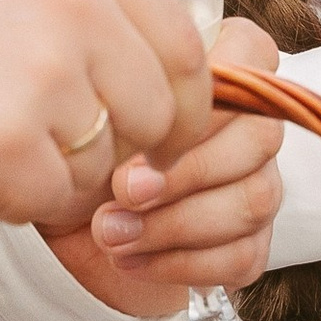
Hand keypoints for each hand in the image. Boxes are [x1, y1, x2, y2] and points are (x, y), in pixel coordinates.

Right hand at [0, 0, 214, 226]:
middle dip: (121, 146)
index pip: (185, 48)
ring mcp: (41, 79)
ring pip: (104, 165)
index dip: (177, 103)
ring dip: (54, 173)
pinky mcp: (2, 148)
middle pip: (160, 115)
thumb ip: (86, 6)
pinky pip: (49, 202)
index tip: (151, 128)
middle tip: (54, 146)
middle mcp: (74, 8)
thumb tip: (159, 74)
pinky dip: (10, 199)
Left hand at [43, 17, 285, 315]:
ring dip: (173, 224)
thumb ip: (123, 93)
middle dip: (185, 172)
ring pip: (254, 200)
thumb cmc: (80, 147)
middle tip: (121, 190)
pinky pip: (242, 256)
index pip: (253, 57)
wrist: (59, 216)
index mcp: (220, 71)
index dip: (205, 100)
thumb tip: (149, 134)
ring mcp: (257, 185)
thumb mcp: (88, 109)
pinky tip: (131, 258)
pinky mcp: (248, 244)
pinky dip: (178, 263)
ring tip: (110, 231)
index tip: (144, 129)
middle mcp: (250, 124)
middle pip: (261, 136)